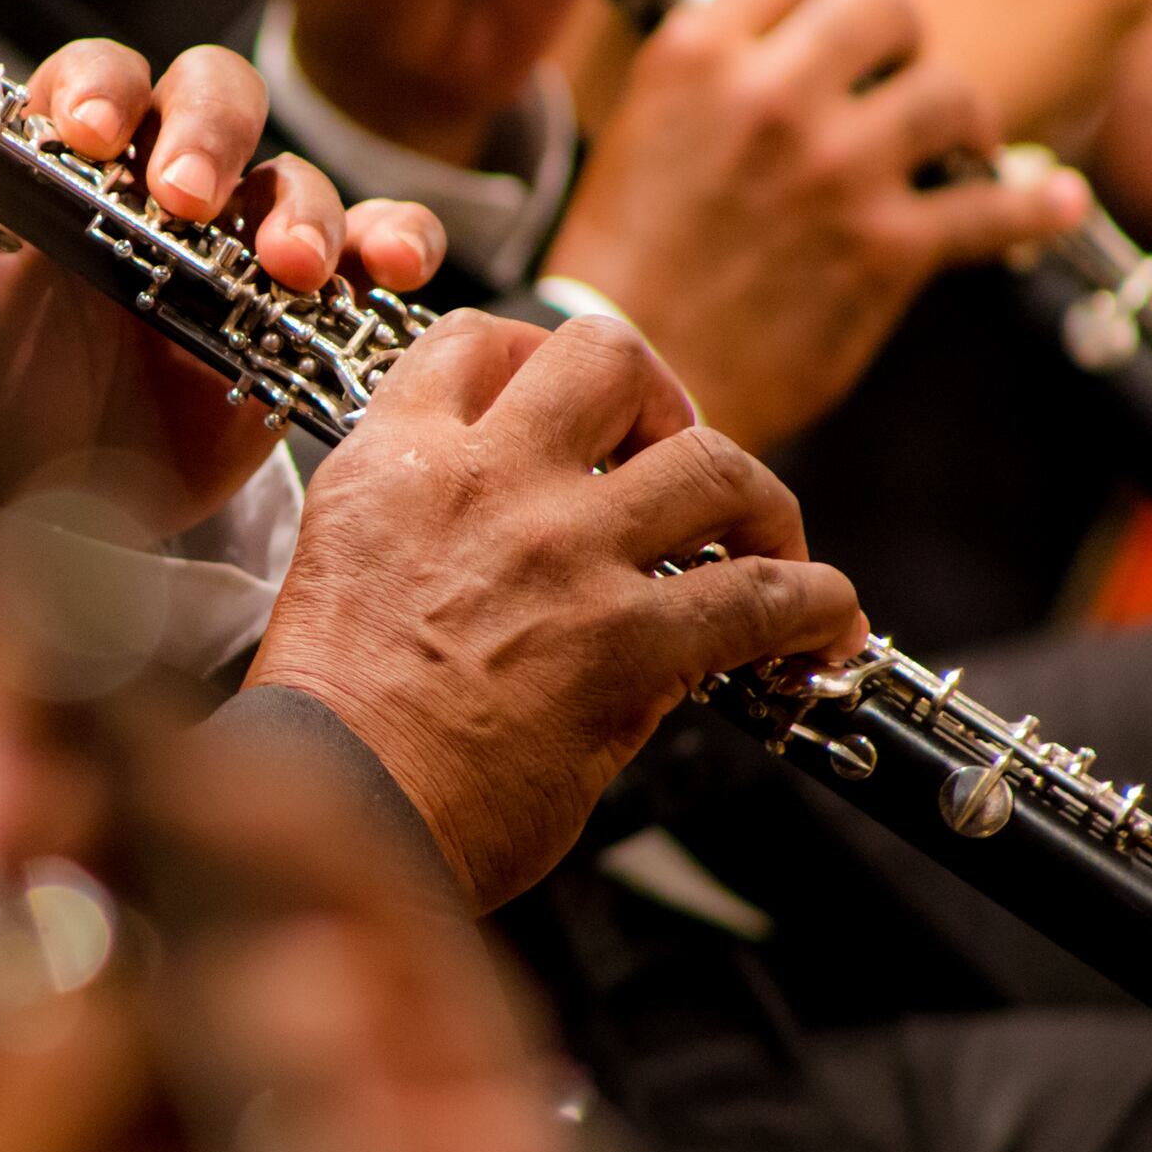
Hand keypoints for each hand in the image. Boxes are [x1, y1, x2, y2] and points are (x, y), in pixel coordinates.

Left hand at [0, 40, 444, 536]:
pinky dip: (395, 243)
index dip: (95, 89)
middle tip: (189, 198)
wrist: (45, 503)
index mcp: (62, 168)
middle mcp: (157, 184)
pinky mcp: (300, 308)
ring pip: (292, 176)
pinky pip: (369, 248)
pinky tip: (393, 272)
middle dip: (206, 132)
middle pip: (209, 96)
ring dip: (301, 210)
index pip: (89, 82)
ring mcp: (238, 242)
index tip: (87, 135)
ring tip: (292, 271)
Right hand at [246, 312, 867, 911]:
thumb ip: (426, 530)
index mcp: (395, 464)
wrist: (336, 810)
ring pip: (712, 461)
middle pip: (608, 358)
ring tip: (770, 545)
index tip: (570, 411)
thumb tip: (522, 550)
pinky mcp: (630, 640)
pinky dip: (815, 606)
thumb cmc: (330, 728)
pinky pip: (765, 594)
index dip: (536, 358)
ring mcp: (566, 552)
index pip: (473, 342)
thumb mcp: (344, 574)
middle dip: (659, 397)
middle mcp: (486, 482)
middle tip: (673, 452)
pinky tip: (820, 631)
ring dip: (758, 501)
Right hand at [542, 0, 1087, 452]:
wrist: (634, 375)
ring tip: (956, 143)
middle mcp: (768, 96)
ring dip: (961, 116)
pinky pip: (993, 205)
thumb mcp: (642, 129)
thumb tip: (802, 33)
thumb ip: (718, 72)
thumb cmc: (627, 264)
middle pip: (886, 4)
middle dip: (903, 37)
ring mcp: (835, 170)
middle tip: (902, 73)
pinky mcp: (884, 248)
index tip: (842, 24)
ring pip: (950, 93)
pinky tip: (1054, 200)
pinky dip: (1035, 205)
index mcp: (695, 57)